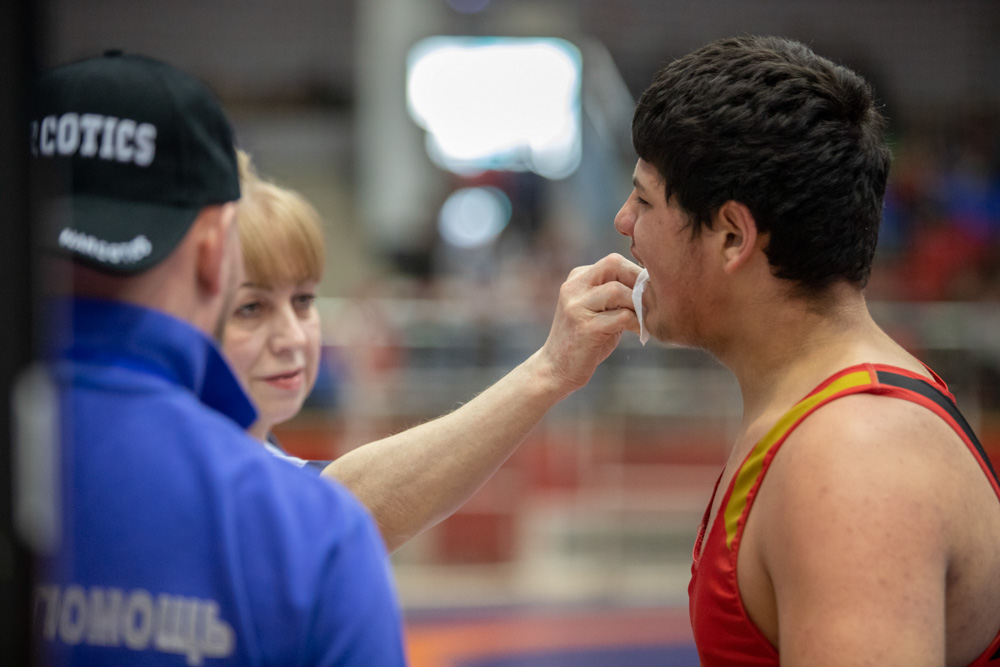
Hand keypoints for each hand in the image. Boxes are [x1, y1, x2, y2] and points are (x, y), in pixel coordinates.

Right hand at [531, 253, 641, 396]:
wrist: (556, 369)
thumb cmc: (585, 341)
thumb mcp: (599, 311)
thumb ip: (618, 296)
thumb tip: (652, 285)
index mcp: (577, 279)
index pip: (613, 261)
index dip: (636, 272)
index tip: (650, 290)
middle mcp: (573, 288)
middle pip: (613, 264)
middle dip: (638, 280)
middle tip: (652, 300)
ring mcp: (576, 307)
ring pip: (618, 290)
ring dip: (638, 304)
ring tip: (646, 318)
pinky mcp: (585, 328)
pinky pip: (622, 316)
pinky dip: (637, 323)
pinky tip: (640, 332)